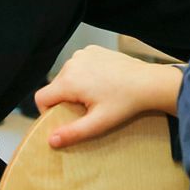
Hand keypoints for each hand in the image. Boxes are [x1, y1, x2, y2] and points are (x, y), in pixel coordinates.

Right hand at [35, 44, 182, 147]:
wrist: (148, 82)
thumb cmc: (125, 103)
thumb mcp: (98, 123)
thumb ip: (73, 132)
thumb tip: (51, 140)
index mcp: (69, 80)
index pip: (41, 98)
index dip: (47, 112)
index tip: (65, 118)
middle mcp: (72, 63)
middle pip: (55, 86)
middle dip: (65, 99)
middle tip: (86, 108)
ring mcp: (83, 53)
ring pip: (66, 75)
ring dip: (75, 86)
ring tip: (96, 95)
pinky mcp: (93, 49)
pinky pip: (79, 64)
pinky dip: (85, 73)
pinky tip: (101, 81)